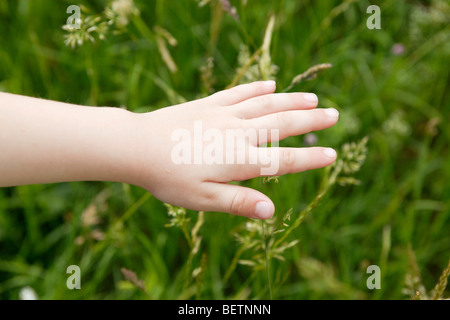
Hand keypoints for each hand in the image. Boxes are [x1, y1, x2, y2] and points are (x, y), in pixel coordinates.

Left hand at [127, 81, 338, 218]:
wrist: (136, 147)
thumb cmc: (168, 178)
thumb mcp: (203, 199)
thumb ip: (238, 202)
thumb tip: (271, 211)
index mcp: (238, 160)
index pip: (282, 160)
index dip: (309, 159)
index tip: (332, 154)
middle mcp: (236, 133)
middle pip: (281, 125)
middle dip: (310, 121)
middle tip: (335, 115)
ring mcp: (223, 115)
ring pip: (265, 105)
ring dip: (291, 101)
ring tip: (313, 99)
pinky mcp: (208, 104)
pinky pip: (239, 93)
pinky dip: (257, 88)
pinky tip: (271, 84)